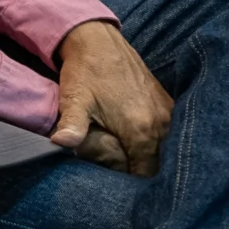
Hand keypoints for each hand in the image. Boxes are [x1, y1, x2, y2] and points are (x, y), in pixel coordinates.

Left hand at [52, 20, 171, 175]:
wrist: (98, 40)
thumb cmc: (84, 72)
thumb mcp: (74, 100)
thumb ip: (72, 126)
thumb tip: (60, 143)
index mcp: (141, 129)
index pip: (145, 172)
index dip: (131, 183)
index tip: (117, 187)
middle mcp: (161, 123)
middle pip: (158, 163)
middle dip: (141, 172)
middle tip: (119, 174)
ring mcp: (167, 112)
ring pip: (165, 148)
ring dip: (150, 157)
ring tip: (127, 160)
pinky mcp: (166, 103)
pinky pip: (168, 132)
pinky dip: (157, 142)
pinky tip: (138, 143)